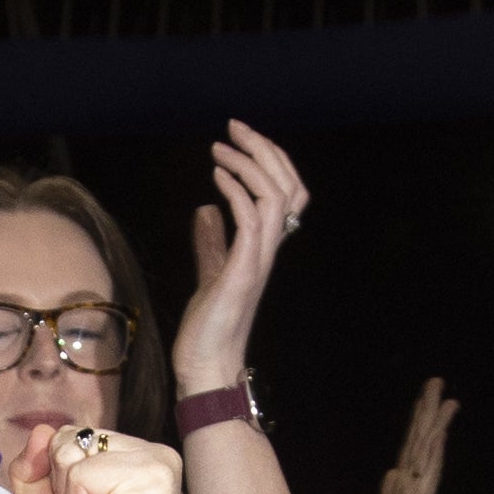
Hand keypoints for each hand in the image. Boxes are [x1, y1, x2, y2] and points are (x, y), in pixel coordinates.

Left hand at [10, 425, 183, 493]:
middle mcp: (151, 454)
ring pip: (70, 450)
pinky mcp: (154, 474)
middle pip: (68, 437)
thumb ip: (34, 471)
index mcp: (133, 459)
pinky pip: (81, 474)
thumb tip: (38, 431)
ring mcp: (156, 460)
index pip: (70, 437)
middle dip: (63, 488)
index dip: (58, 481)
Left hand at [169, 121, 310, 396]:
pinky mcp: (244, 271)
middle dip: (264, 149)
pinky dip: (236, 190)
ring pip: (275, 196)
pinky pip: (252, 220)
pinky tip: (217, 175)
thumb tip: (206, 210)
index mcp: (264, 247)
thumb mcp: (210, 272)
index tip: (239, 139)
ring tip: (222, 147)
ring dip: (249, 164)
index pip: (286, 193)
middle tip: (235, 127)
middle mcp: (269, 250)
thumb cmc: (209, 327)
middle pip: (288, 186)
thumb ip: (212, 241)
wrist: (207, 366)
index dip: (270, 161)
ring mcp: (260, 260)